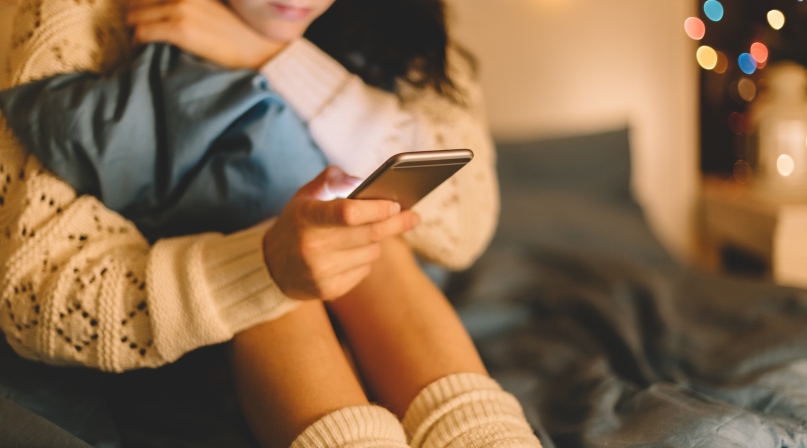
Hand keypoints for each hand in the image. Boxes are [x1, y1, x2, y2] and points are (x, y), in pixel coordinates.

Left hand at [127, 0, 283, 68]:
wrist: (261, 50)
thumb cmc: (243, 35)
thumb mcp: (216, 9)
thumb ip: (195, 6)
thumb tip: (174, 13)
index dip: (145, 7)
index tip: (146, 19)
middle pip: (138, 1)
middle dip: (136, 17)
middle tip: (142, 33)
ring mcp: (181, 9)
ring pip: (135, 16)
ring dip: (136, 30)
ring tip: (142, 43)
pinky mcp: (180, 29)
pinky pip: (142, 32)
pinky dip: (138, 42)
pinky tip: (144, 50)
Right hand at [264, 167, 420, 300]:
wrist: (271, 267)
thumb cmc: (297, 224)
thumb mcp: (305, 196)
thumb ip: (332, 180)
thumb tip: (362, 181)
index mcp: (306, 217)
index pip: (348, 213)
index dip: (376, 208)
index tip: (396, 204)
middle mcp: (311, 247)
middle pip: (369, 234)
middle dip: (396, 223)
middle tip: (413, 216)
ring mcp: (319, 272)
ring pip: (370, 253)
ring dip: (376, 241)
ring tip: (366, 234)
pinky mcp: (328, 290)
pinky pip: (364, 270)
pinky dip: (364, 259)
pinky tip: (351, 253)